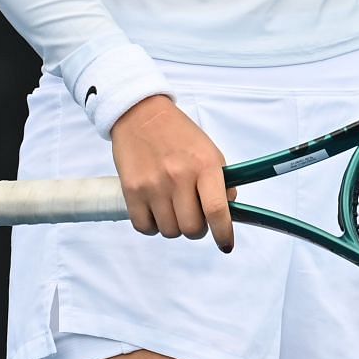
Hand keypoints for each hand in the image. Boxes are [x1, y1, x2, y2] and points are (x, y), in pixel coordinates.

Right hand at [110, 95, 236, 251]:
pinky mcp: (131, 190)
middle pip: (192, 228)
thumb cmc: (179, 134)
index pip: (217, 210)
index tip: (225, 244)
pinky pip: (145, 227)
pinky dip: (152, 225)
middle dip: (196, 228)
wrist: (141, 114)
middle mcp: (179, 176)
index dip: (223, 234)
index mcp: (205, 165)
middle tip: (194, 215)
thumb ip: (221, 183)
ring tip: (172, 206)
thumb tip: (227, 216)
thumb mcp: (209, 152)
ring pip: (169, 231)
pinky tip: (155, 208)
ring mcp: (153, 184)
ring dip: (174, 225)